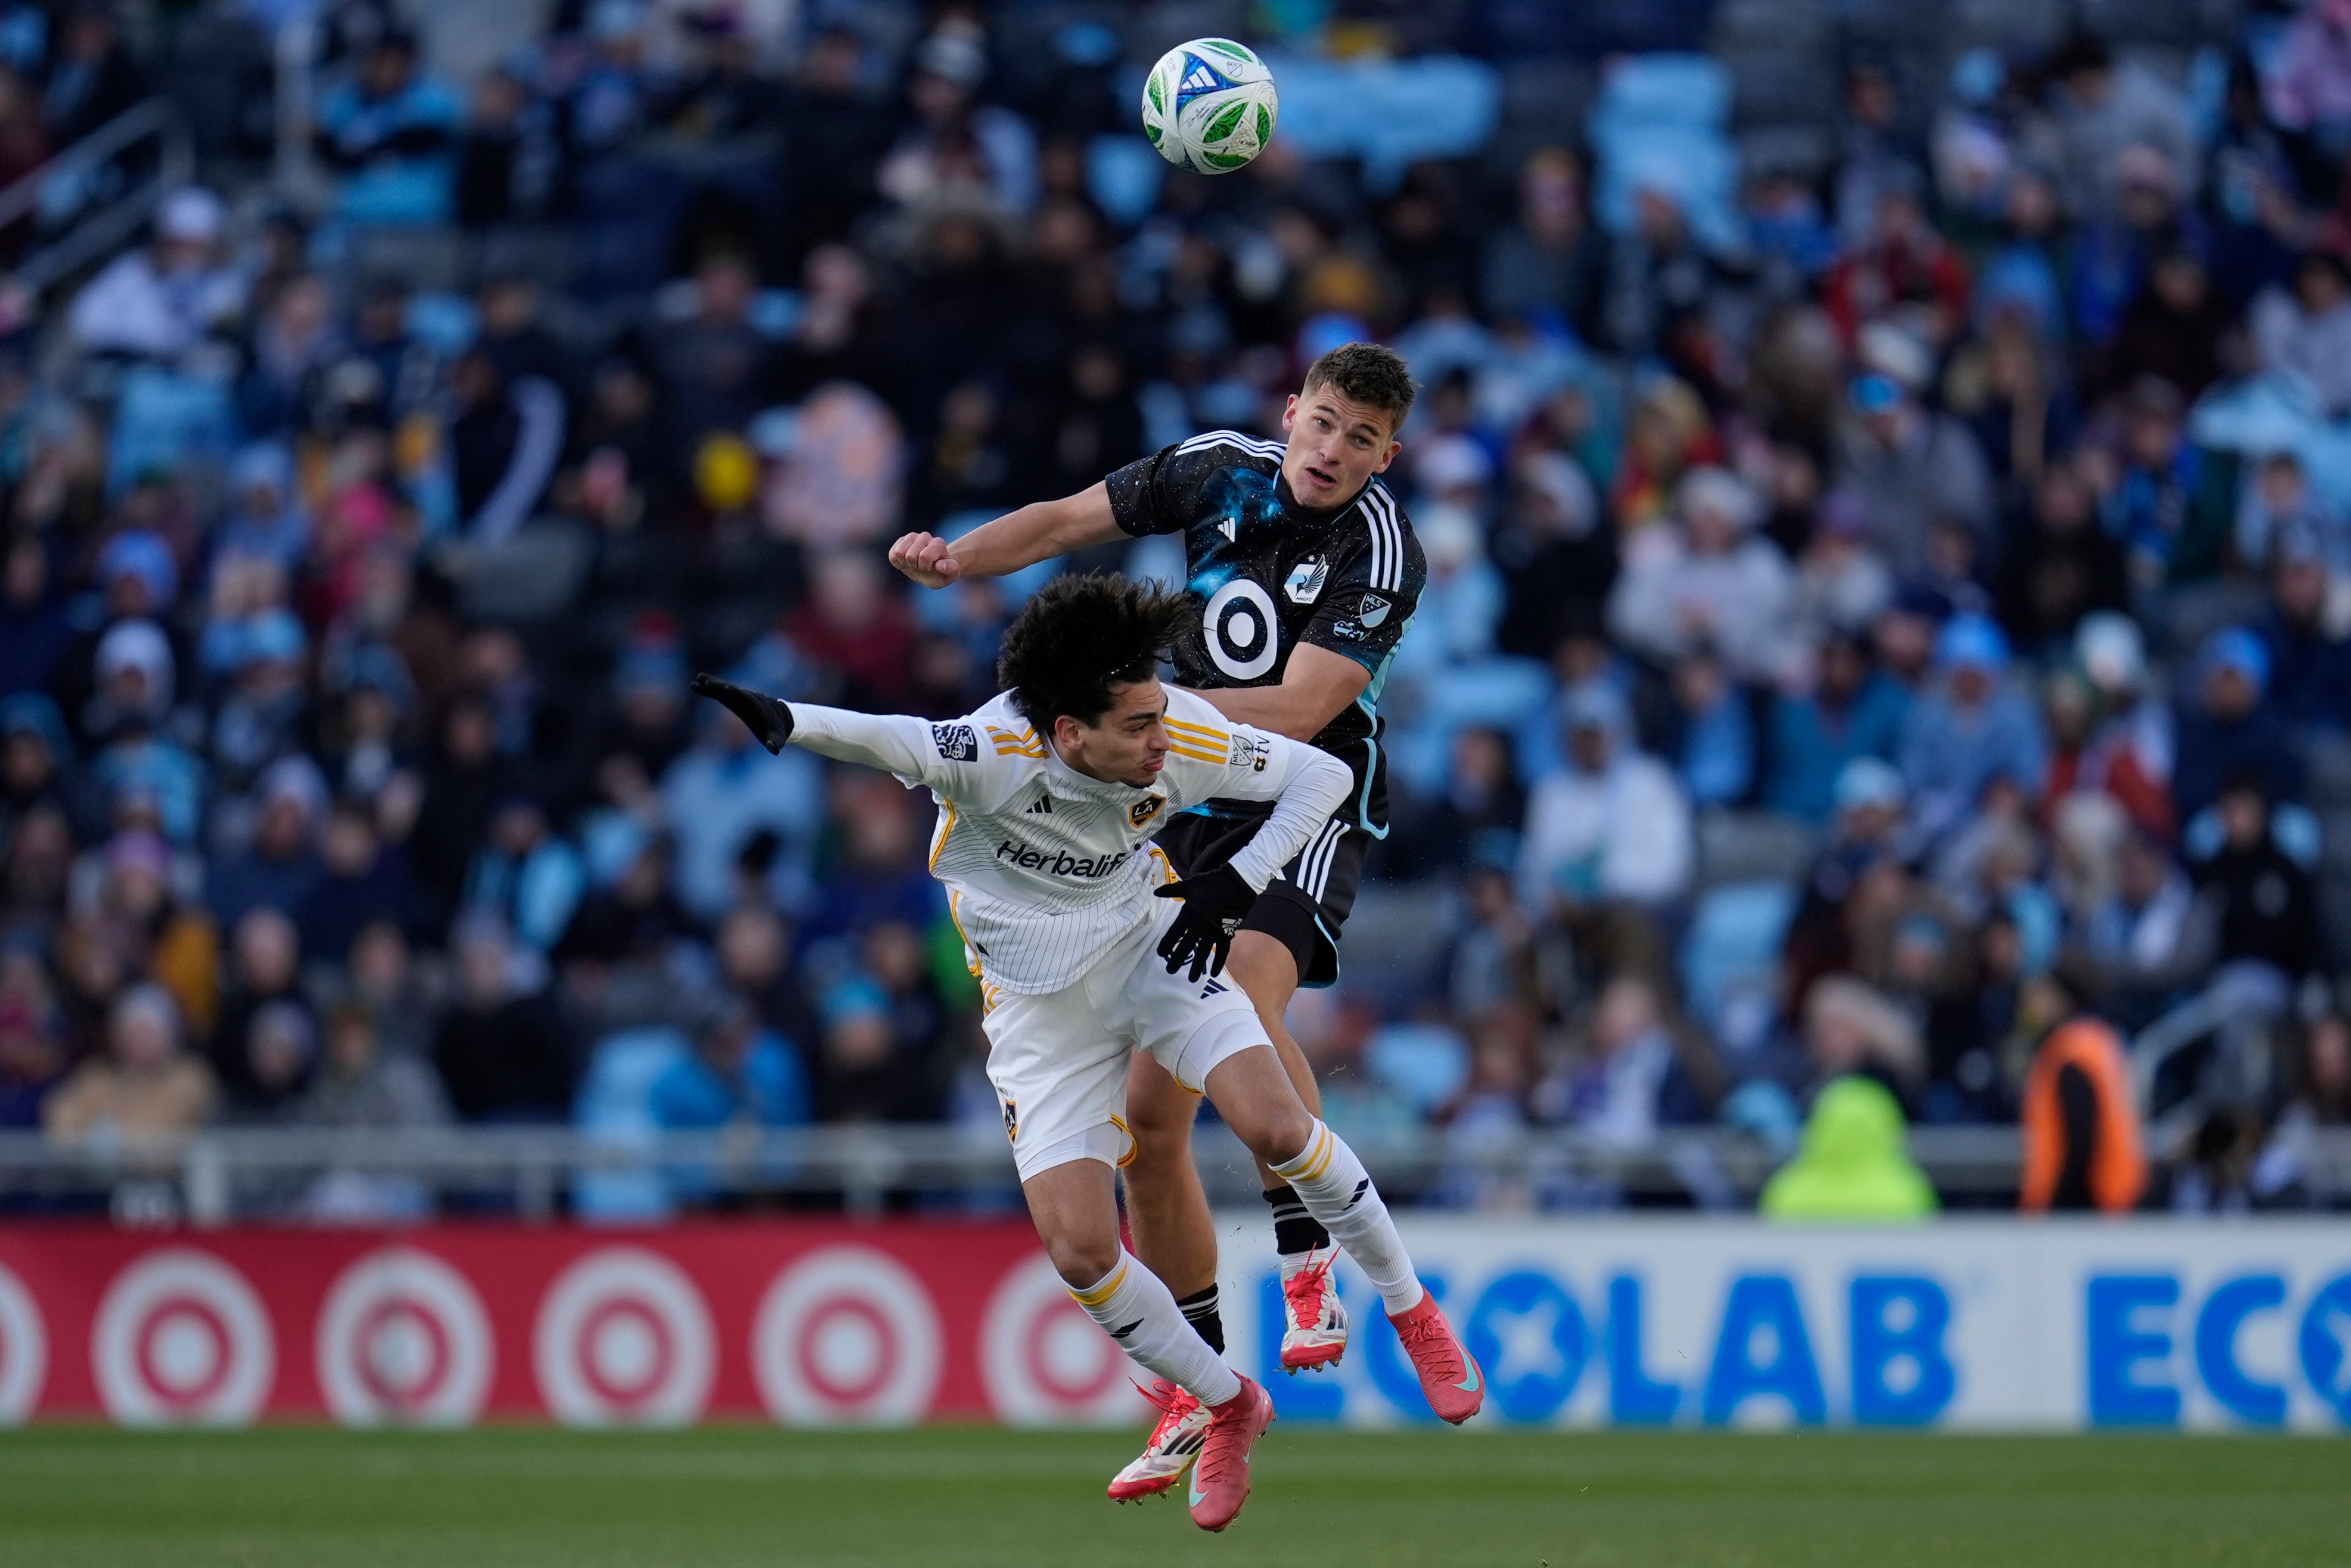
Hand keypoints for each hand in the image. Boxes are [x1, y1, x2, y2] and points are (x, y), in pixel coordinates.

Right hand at [691, 673, 794, 752]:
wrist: (779, 717)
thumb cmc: (777, 730)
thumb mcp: (777, 738)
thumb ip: (775, 742)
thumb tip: (773, 748)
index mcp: (758, 706)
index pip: (747, 698)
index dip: (737, 693)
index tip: (726, 687)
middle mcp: (748, 698)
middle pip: (733, 690)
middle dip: (721, 686)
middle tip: (707, 681)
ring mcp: (740, 697)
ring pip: (724, 689)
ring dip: (712, 684)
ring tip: (697, 679)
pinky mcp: (734, 699)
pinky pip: (720, 693)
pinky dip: (709, 690)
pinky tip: (696, 685)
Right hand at [888, 531, 962, 586]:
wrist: (930, 571)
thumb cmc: (940, 574)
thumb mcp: (950, 576)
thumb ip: (951, 570)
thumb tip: (940, 565)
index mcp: (938, 543)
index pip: (924, 556)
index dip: (925, 567)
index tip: (931, 568)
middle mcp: (925, 536)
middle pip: (910, 555)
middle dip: (915, 566)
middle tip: (922, 567)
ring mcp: (912, 537)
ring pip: (899, 552)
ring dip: (906, 563)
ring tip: (914, 564)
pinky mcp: (901, 541)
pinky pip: (892, 554)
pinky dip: (898, 562)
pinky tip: (907, 562)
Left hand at [1153, 865, 1256, 980]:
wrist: (1235, 884)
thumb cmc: (1211, 883)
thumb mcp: (1189, 885)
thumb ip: (1173, 891)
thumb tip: (1156, 891)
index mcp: (1188, 915)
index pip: (1173, 933)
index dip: (1167, 944)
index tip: (1161, 954)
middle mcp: (1199, 927)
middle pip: (1185, 946)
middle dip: (1177, 959)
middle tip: (1170, 971)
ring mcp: (1213, 932)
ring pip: (1203, 952)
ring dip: (1197, 966)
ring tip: (1191, 980)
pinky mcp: (1226, 933)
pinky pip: (1222, 951)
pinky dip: (1218, 962)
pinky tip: (1213, 973)